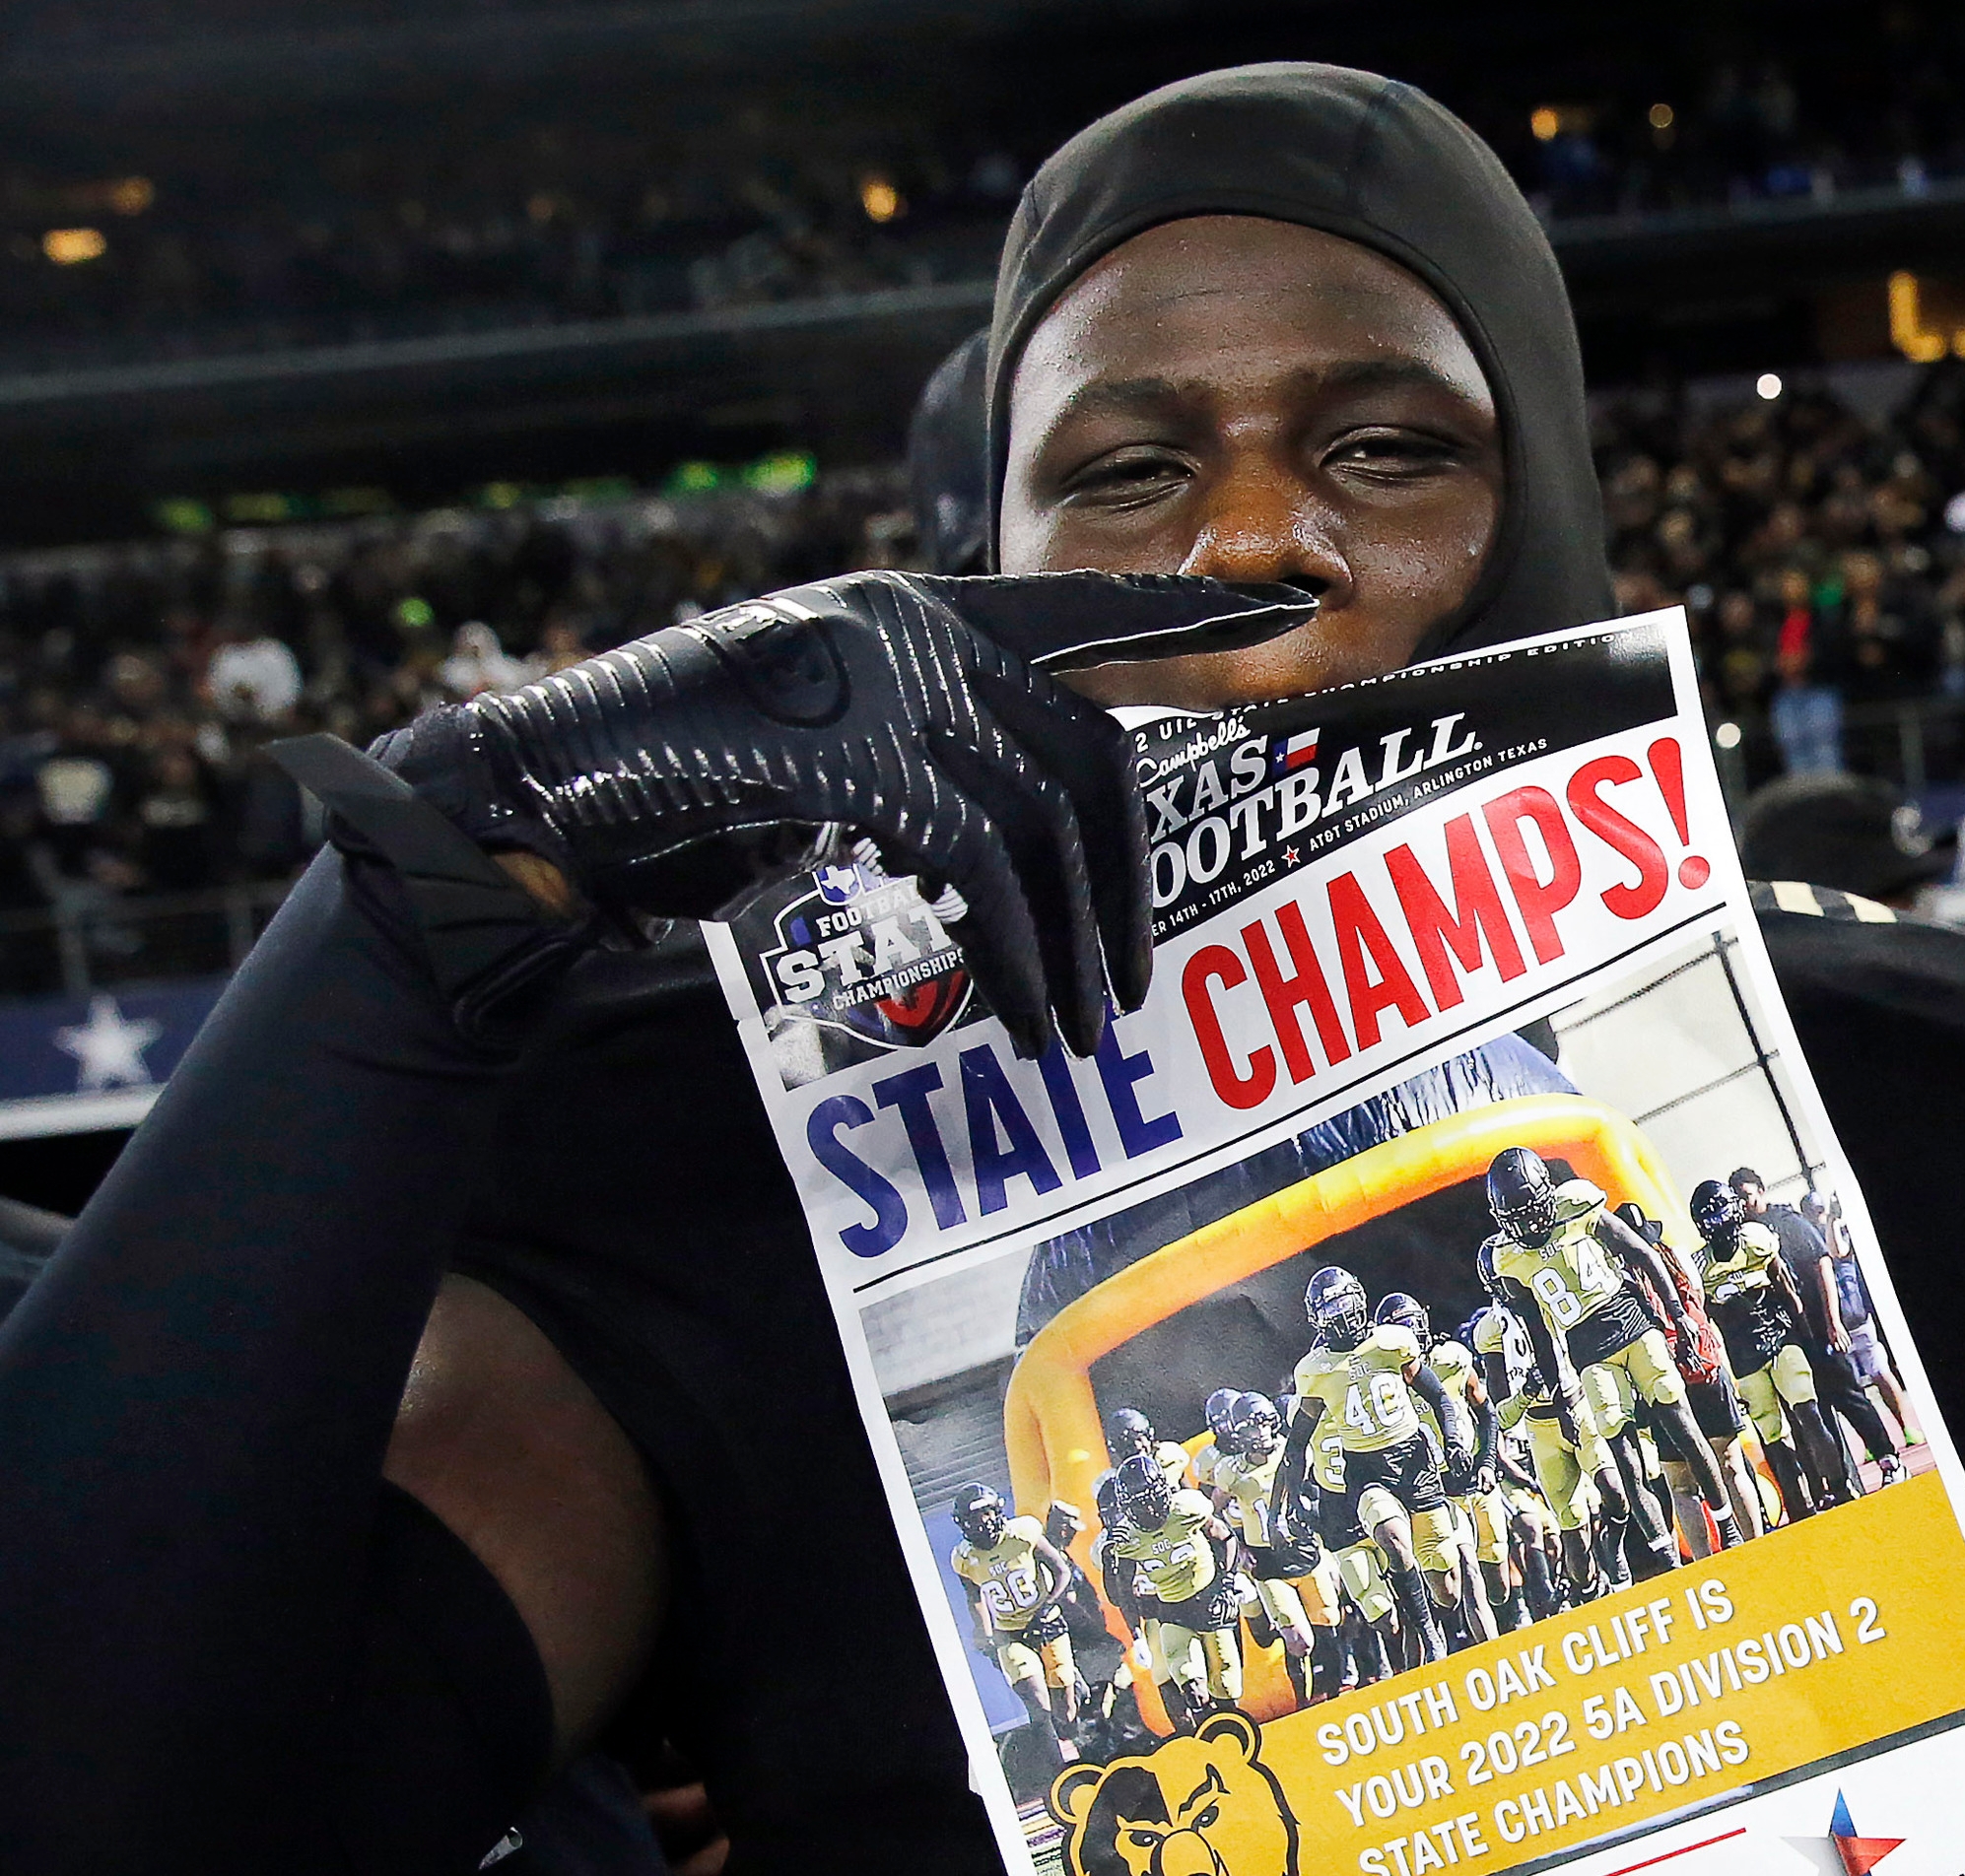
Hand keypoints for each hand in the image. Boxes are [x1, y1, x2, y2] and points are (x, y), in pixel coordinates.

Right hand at [377, 569, 1310, 1053]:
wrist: (531, 799)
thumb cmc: (676, 792)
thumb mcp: (824, 756)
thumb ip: (927, 763)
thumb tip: (1033, 844)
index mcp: (911, 612)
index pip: (1079, 610)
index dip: (1184, 622)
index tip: (1290, 610)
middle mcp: (905, 628)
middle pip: (1087, 756)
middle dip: (1124, 888)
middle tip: (1128, 990)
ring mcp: (869, 681)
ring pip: (1041, 823)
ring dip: (1068, 947)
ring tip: (1073, 1033)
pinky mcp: (833, 753)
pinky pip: (972, 863)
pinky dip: (1008, 949)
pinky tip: (1014, 1009)